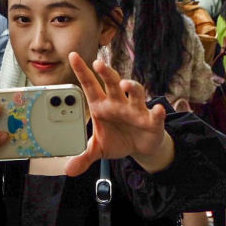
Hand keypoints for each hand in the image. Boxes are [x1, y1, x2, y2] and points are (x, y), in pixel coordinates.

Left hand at [65, 53, 172, 175]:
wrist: (140, 148)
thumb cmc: (117, 139)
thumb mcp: (98, 148)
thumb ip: (84, 156)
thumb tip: (68, 170)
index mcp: (101, 105)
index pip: (89, 85)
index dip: (81, 70)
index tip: (72, 55)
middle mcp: (118, 102)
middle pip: (112, 83)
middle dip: (106, 72)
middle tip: (98, 63)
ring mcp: (136, 109)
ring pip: (135, 92)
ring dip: (132, 87)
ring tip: (125, 84)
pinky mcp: (152, 120)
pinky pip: (155, 114)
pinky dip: (156, 112)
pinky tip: (157, 110)